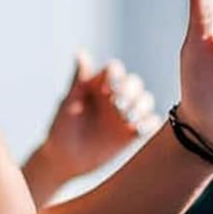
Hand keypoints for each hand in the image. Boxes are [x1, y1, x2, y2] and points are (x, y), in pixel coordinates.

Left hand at [41, 52, 159, 180]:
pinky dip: (150, 124)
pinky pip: (149, 124)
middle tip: (120, 105)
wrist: (65, 159)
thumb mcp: (68, 103)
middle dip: (131, 92)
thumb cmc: (62, 127)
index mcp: (100, 85)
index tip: (112, 86)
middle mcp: (115, 96)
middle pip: (134, 84)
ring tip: (130, 117)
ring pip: (145, 101)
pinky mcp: (133, 133)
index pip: (115, 70)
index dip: (117, 75)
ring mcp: (125, 114)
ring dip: (142, 106)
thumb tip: (81, 54)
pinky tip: (141, 129)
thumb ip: (77, 80)